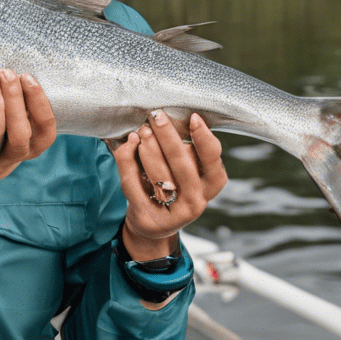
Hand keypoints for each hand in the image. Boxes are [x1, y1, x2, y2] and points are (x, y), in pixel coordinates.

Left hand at [0, 69, 56, 186]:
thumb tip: (19, 76)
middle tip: (8, 75)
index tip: (27, 77)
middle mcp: (16, 154)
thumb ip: (24, 106)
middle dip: (15, 101)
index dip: (38, 101)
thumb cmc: (6, 136)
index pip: (45, 126)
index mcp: (35, 144)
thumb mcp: (21, 124)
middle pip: (20, 133)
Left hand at [111, 110, 226, 260]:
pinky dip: (127, 160)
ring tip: (142, 130)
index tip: (193, 118)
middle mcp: (196, 201)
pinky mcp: (148, 216)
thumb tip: (167, 120)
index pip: (212, 161)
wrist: (153, 223)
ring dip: (148, 147)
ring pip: (159, 174)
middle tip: (156, 116)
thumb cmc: (172, 186)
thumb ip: (184, 149)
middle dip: (168, 136)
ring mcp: (172, 212)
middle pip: (182, 165)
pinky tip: (129, 144)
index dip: (204, 139)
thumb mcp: (184, 170)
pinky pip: (133, 184)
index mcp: (209, 186)